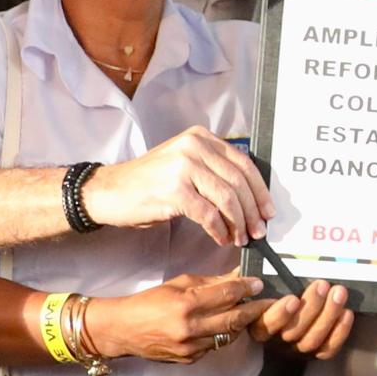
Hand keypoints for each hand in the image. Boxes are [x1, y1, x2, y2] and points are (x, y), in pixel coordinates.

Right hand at [84, 126, 269, 244]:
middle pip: (239, 181)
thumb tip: (248, 197)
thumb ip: (212, 170)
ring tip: (240, 238)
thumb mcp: (183, 164)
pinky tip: (220, 237)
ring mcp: (184, 167)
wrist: (108, 191)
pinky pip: (209, 214)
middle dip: (252, 211)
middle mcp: (194, 146)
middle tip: (258, 231)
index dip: (260, 190)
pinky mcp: (175, 190)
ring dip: (238, 223)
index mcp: (200, 137)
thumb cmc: (147, 183)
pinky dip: (219, 229)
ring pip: (227, 198)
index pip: (243, 163)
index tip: (268, 210)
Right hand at [93, 273, 266, 363]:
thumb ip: (210, 283)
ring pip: (228, 335)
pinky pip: (215, 346)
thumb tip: (236, 277)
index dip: (246, 287)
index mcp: (186, 305)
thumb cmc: (148, 302)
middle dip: (254, 309)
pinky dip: (223, 335)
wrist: (123, 330)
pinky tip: (225, 326)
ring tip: (249, 312)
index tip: (258, 283)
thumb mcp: (178, 284)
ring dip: (241, 323)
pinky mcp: (190, 359)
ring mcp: (191, 348)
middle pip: (234, 319)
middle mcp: (190, 329)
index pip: (226, 295)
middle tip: (268, 301)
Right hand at [254, 281, 355, 358]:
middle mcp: (277, 341)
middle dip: (311, 307)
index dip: (280, 314)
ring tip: (339, 293)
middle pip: (293, 332)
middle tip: (323, 285)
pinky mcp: (315, 354)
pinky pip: (328, 348)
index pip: (265, 325)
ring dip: (328, 315)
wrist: (285, 319)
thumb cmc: (269, 298)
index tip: (293, 298)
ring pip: (312, 340)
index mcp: (258, 326)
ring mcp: (296, 349)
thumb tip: (256, 255)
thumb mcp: (256, 288)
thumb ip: (255, 277)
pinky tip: (347, 313)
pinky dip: (340, 331)